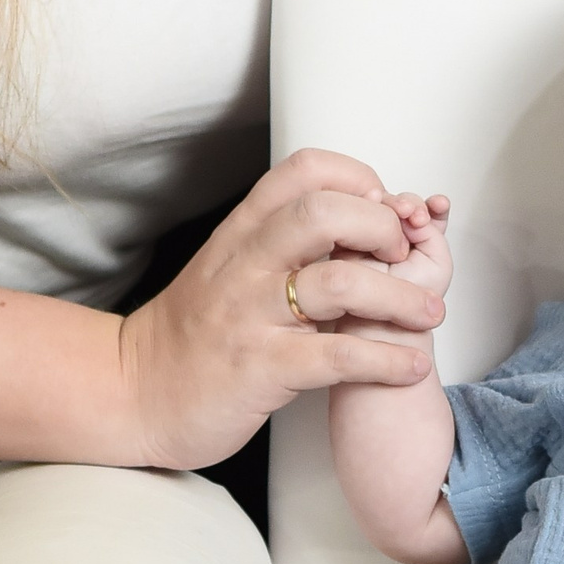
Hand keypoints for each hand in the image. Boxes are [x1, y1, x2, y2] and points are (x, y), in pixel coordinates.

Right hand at [116, 149, 444, 470]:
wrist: (133, 393)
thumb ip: (280, 239)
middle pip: (324, 212)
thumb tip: (353, 216)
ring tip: (430, 314)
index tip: (383, 206)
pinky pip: (337, 356)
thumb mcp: (229, 266)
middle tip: (404, 255)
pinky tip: (411, 367)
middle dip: (380, 227)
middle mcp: (246, 264)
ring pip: (339, 284)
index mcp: (242, 232)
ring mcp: (252, 316)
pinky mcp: (262, 369)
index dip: (358, 178)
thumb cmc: (193, 332)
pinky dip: (386, 360)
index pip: (305, 170)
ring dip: (400, 298)